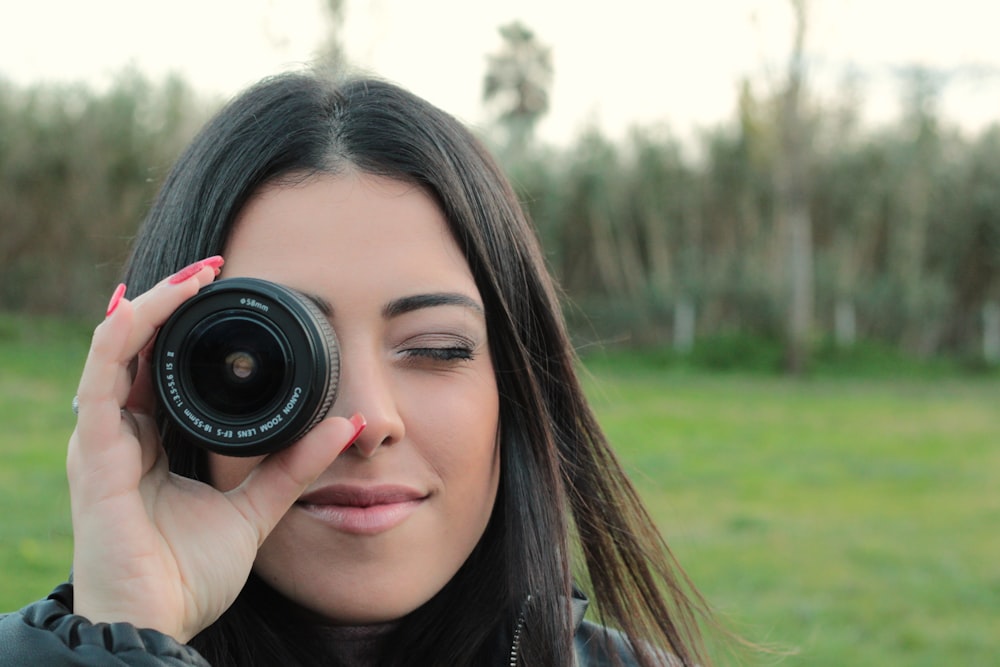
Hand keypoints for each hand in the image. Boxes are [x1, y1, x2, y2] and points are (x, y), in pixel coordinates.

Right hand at [67, 259, 361, 641]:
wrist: (156, 626)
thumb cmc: (188, 575)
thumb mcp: (254, 510)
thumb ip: (293, 467)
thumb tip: (347, 426)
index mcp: (150, 443)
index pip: (158, 367)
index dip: (182, 326)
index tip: (224, 292)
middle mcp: (119, 435)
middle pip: (135, 349)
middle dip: (170, 302)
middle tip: (212, 267)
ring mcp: (101, 442)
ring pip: (114, 350)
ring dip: (152, 304)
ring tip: (195, 274)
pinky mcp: (93, 457)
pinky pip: (100, 380)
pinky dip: (122, 336)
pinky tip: (147, 303)